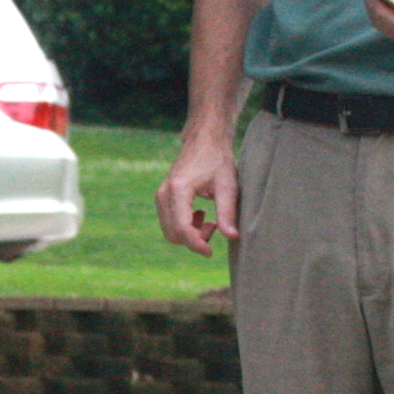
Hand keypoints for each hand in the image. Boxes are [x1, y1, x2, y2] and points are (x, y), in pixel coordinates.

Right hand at [155, 134, 238, 255]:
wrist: (204, 140)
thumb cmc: (217, 160)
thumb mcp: (227, 186)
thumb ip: (228, 213)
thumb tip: (232, 237)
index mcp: (178, 190)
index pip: (182, 229)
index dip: (196, 244)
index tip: (211, 252)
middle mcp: (164, 194)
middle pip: (173, 234)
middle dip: (194, 240)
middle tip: (215, 228)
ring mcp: (160, 196)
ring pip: (170, 231)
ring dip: (190, 234)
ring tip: (210, 222)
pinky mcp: (162, 197)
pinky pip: (169, 223)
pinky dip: (185, 227)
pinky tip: (201, 216)